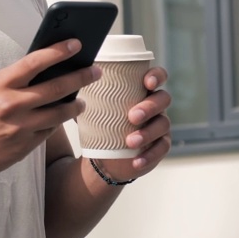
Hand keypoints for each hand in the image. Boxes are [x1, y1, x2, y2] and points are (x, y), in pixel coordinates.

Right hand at [0, 39, 100, 180]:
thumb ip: (16, 82)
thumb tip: (49, 71)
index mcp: (0, 84)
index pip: (35, 61)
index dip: (59, 50)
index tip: (77, 44)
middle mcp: (11, 104)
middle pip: (57, 87)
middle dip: (81, 77)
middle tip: (96, 71)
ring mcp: (19, 127)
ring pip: (60, 113)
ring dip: (76, 105)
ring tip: (82, 102)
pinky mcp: (24, 147)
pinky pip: (49, 131)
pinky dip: (57, 123)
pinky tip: (60, 119)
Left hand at [95, 66, 171, 183]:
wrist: (104, 154)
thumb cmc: (100, 122)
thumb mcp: (92, 106)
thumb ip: (88, 91)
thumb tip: (75, 79)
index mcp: (141, 90)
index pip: (157, 75)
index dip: (157, 76)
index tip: (147, 82)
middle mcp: (155, 105)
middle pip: (163, 99)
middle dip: (149, 106)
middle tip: (132, 116)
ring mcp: (160, 125)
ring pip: (163, 124)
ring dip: (147, 133)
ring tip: (130, 142)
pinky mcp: (160, 145)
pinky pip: (162, 149)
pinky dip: (149, 156)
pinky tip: (136, 162)